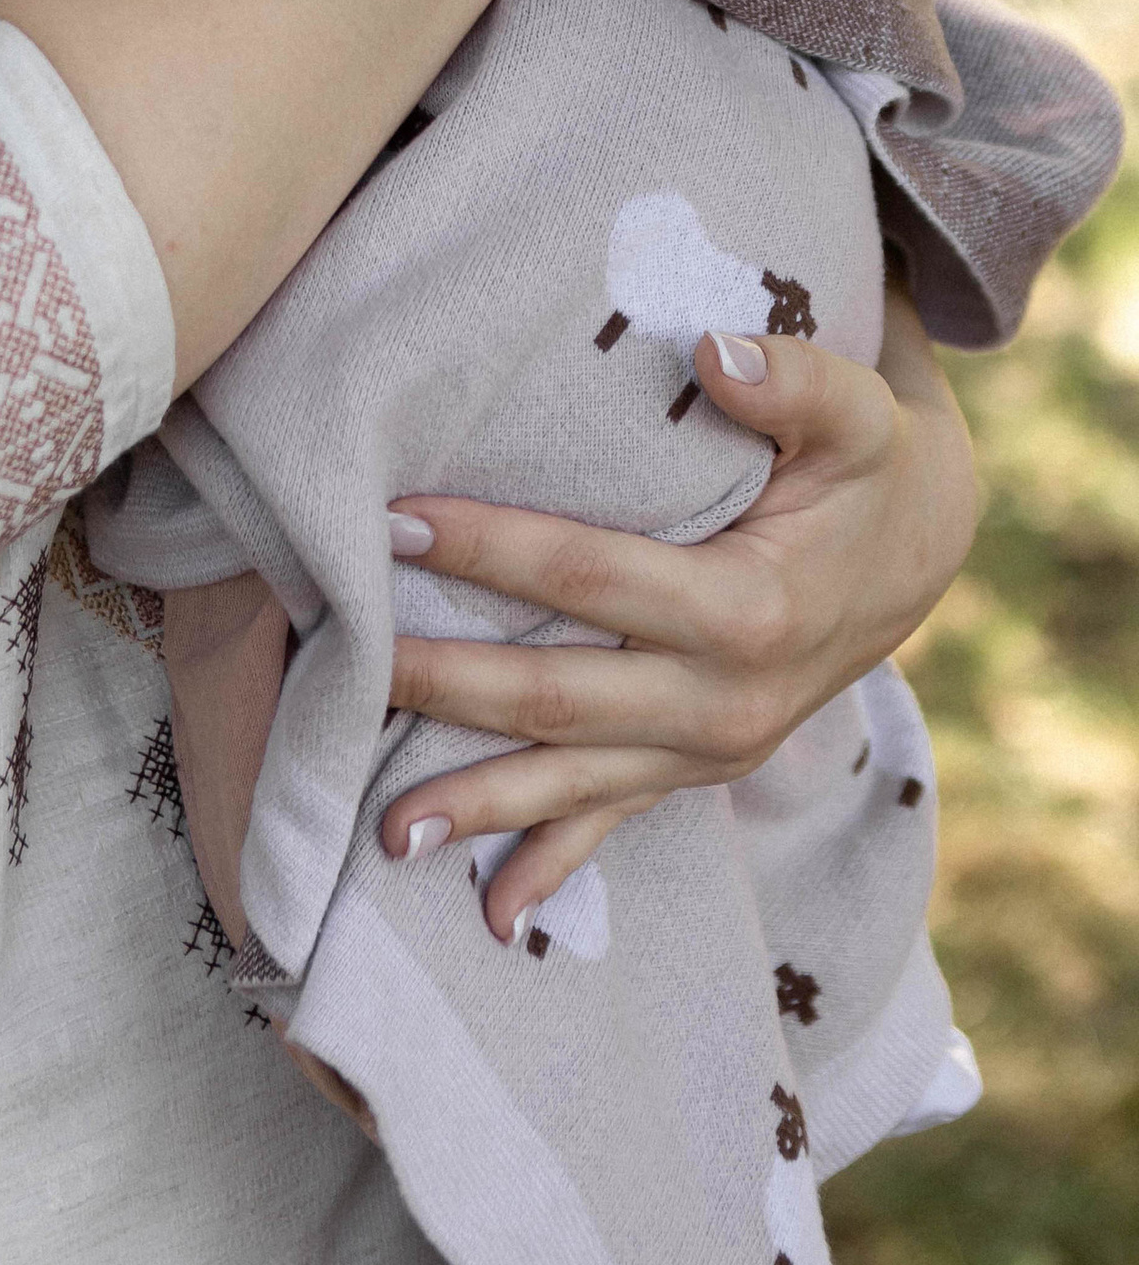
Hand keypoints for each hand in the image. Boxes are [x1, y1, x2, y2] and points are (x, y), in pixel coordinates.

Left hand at [377, 285, 978, 942]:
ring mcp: (707, 751)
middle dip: (444, 680)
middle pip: (555, 698)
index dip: (487, 549)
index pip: (587, 575)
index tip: (390, 521)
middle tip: (346, 660)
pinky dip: (550, 866)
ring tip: (385, 832)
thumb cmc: (866, 467)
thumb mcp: (854, 412)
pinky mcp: (695, 769)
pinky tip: (490, 911)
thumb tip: (714, 353)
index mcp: (747, 611)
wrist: (919, 552)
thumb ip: (791, 380)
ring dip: (476, 805)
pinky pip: (614, 825)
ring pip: (570, 782)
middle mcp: (723, 701)